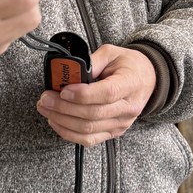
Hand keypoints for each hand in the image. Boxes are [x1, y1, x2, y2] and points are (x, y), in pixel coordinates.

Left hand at [36, 44, 156, 145]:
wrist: (147, 79)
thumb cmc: (128, 64)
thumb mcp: (111, 52)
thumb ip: (92, 61)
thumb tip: (69, 70)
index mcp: (130, 84)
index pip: (106, 94)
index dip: (82, 94)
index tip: (63, 90)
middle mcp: (128, 108)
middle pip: (93, 114)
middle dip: (64, 107)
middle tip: (45, 98)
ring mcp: (121, 124)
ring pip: (88, 130)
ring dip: (62, 121)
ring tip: (45, 108)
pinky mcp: (114, 132)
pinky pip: (89, 140)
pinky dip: (68, 133)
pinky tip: (55, 121)